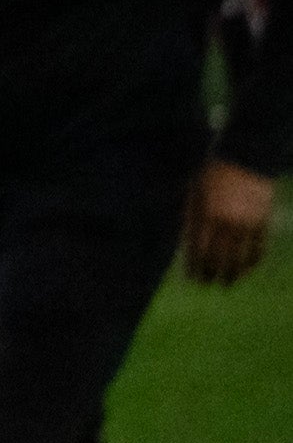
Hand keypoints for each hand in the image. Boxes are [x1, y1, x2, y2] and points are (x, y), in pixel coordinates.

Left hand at [186, 159, 271, 286]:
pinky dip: (251, 261)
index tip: (191, 278)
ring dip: (232, 274)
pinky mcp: (262, 221)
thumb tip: (182, 238)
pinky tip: (247, 269)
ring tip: (226, 284)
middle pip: (216, 257)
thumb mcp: (192, 189)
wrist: (244, 157)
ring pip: (238, 257)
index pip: (196, 249)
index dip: (193, 267)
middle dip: (210, 274)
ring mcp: (244, 223)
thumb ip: (188, 214)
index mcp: (202, 213)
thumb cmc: (212, 171)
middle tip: (207, 285)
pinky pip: (258, 248)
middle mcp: (223, 222)